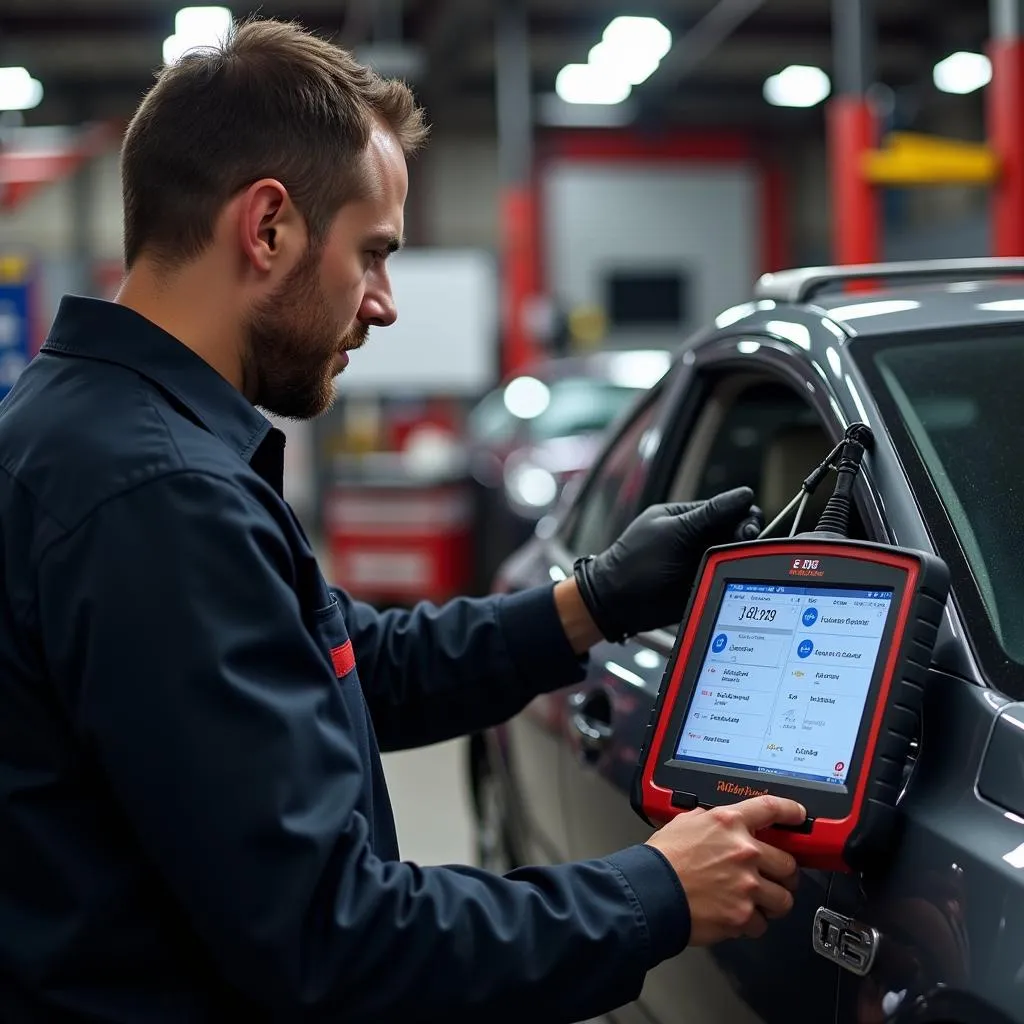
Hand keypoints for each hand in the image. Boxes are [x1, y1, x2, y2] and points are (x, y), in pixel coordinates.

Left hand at [573, 488, 759, 641]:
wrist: (616, 602)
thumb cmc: (635, 561)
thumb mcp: (673, 532)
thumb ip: (709, 515)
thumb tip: (744, 494)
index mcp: (688, 516)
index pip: (727, 508)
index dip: (743, 515)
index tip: (746, 527)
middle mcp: (697, 537)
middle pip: (735, 532)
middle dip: (744, 537)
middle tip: (742, 543)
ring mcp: (700, 561)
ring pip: (734, 556)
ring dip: (740, 558)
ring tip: (732, 562)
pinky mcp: (703, 583)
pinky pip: (726, 577)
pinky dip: (733, 577)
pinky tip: (734, 577)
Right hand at [646, 795, 804, 945]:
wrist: (651, 891)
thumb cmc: (661, 859)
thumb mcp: (684, 823)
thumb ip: (707, 820)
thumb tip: (713, 821)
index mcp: (729, 823)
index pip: (771, 809)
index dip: (790, 811)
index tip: (798, 815)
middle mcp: (744, 851)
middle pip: (788, 863)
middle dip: (784, 873)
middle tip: (775, 877)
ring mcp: (747, 885)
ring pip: (783, 898)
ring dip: (773, 902)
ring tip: (761, 902)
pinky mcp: (743, 915)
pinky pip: (762, 924)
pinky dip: (752, 924)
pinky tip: (738, 917)